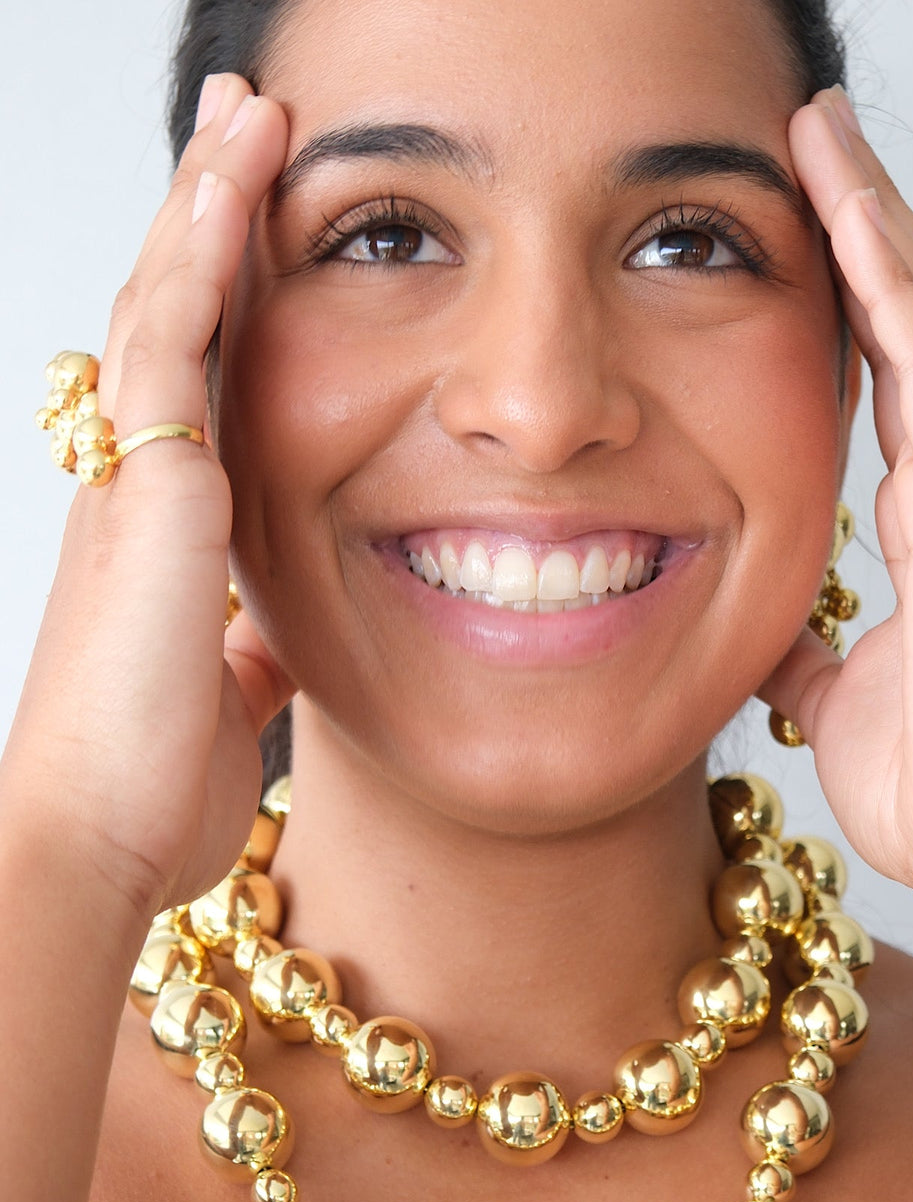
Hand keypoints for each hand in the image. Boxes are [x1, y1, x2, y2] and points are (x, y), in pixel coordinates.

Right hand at [1, 76, 293, 918]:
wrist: (97, 837)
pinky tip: (229, 190)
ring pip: (166, 307)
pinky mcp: (147, 494)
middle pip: (172, 319)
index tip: (249, 230)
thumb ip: (246, 650)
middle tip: (239, 130)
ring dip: (205, 207)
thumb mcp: (222, 695)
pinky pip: (171, 349)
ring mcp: (132, 480)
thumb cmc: (145, 783)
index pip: (193, 383)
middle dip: (205, 221)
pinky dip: (200, 264)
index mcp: (160, 526)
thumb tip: (277, 641)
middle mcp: (136, 483)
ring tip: (244, 115)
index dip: (218, 302)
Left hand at [759, 87, 912, 911]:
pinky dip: (891, 283)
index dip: (847, 292)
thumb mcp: (832, 694)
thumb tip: (767, 629)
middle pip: (909, 321)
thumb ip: (804, 646)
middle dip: (863, 223)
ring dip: (874, 218)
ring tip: (824, 131)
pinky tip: (853, 212)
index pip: (884, 376)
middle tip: (812, 137)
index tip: (800, 224)